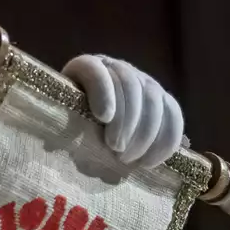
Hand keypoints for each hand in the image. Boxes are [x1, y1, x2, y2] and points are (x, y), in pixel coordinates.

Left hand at [61, 54, 184, 167]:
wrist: (88, 130)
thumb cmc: (68, 128)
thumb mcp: (60, 124)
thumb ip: (61, 127)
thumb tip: (56, 145)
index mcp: (85, 67)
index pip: (95, 69)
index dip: (102, 91)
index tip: (103, 117)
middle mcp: (116, 68)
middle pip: (129, 84)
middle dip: (126, 120)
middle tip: (116, 150)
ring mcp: (142, 80)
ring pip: (153, 98)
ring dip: (145, 133)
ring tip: (129, 158)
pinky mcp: (162, 99)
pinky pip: (173, 114)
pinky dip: (167, 139)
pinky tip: (152, 161)